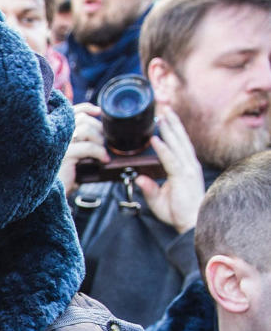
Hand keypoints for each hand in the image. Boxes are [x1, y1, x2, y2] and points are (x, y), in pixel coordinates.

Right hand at [59, 102, 104, 193]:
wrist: (51, 196)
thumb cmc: (61, 177)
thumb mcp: (72, 156)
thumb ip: (80, 142)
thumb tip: (100, 134)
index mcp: (55, 133)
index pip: (71, 111)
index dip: (87, 108)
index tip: (99, 112)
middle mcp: (54, 136)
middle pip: (82, 118)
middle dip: (98, 128)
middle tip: (104, 142)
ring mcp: (58, 145)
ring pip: (86, 129)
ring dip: (99, 139)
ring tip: (102, 152)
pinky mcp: (65, 156)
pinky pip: (88, 147)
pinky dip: (100, 152)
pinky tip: (103, 160)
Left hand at [135, 106, 204, 233]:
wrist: (191, 223)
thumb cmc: (178, 212)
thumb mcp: (157, 199)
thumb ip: (148, 187)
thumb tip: (138, 178)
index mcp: (185, 167)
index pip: (178, 144)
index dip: (172, 130)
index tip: (165, 118)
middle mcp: (188, 165)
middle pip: (180, 139)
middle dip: (172, 122)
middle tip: (164, 107)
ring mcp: (188, 170)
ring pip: (177, 144)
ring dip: (170, 128)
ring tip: (163, 114)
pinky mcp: (184, 177)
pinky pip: (171, 160)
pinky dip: (163, 149)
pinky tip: (156, 139)